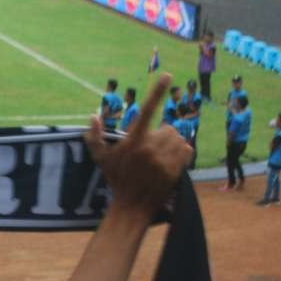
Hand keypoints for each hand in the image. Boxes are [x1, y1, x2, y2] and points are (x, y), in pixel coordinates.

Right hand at [83, 74, 190, 219]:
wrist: (132, 205)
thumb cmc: (116, 179)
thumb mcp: (100, 158)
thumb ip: (94, 137)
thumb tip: (93, 116)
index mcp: (132, 141)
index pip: (147, 110)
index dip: (157, 91)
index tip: (168, 75)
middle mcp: (149, 148)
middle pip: (168, 128)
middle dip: (162, 135)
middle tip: (152, 148)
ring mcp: (163, 160)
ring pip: (178, 138)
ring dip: (172, 144)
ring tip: (160, 156)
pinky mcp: (175, 170)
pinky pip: (187, 149)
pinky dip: (182, 152)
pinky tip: (171, 160)